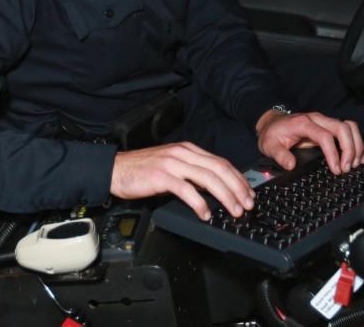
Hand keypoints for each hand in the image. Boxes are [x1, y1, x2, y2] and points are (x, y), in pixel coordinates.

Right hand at [110, 142, 254, 220]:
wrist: (115, 169)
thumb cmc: (142, 170)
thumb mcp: (172, 165)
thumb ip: (191, 171)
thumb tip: (213, 188)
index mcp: (188, 149)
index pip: (220, 162)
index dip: (237, 178)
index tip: (248, 192)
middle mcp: (183, 153)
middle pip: (219, 169)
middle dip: (237, 188)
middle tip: (247, 204)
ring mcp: (172, 164)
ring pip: (207, 179)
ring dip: (225, 196)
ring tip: (233, 210)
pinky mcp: (162, 177)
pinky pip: (186, 190)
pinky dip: (199, 203)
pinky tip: (206, 213)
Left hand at [256, 110, 363, 174]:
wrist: (272, 123)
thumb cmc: (273, 133)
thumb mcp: (269, 145)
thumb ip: (279, 155)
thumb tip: (291, 165)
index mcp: (303, 123)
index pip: (325, 136)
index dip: (333, 153)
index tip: (336, 169)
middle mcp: (317, 119)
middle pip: (342, 128)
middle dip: (349, 149)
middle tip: (347, 168)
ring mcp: (325, 121)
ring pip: (349, 127)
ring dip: (356, 145)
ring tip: (355, 164)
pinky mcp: (329, 126)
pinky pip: (349, 130)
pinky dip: (356, 143)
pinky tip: (357, 157)